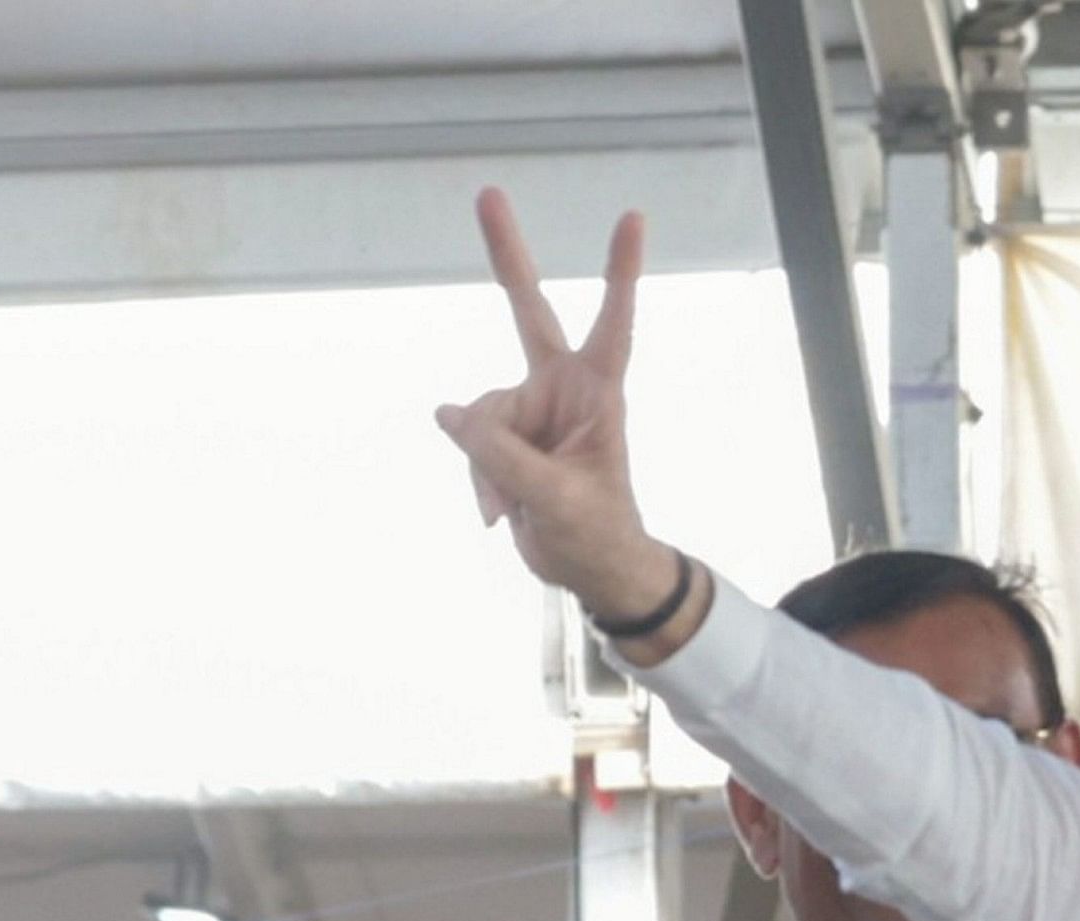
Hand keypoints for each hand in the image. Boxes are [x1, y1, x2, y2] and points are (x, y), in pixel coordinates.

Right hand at [435, 190, 683, 628]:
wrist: (588, 568)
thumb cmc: (595, 531)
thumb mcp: (554, 499)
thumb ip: (500, 455)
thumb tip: (447, 413)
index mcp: (597, 392)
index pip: (612, 322)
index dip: (619, 271)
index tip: (632, 217)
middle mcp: (563, 388)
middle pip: (528, 311)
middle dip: (507, 255)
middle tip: (488, 193)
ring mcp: (531, 408)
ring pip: (480, 414)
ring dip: (485, 465)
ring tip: (514, 505)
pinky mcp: (505, 434)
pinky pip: (470, 441)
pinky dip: (478, 479)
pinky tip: (500, 508)